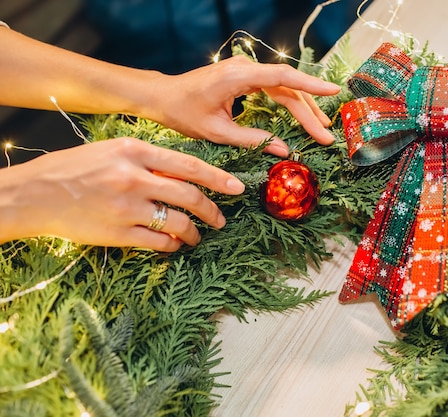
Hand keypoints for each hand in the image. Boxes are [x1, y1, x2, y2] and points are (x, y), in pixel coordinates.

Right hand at [0, 137, 244, 250]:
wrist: (34, 194)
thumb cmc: (74, 169)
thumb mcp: (112, 151)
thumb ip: (148, 160)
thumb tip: (184, 174)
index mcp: (134, 151)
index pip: (189, 165)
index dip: (218, 178)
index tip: (237, 188)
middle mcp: (134, 178)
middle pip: (190, 196)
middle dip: (212, 211)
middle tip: (221, 220)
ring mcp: (127, 207)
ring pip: (178, 223)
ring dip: (195, 233)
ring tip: (198, 237)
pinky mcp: (118, 233)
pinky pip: (158, 243)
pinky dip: (173, 246)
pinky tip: (174, 246)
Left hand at [145, 56, 340, 156]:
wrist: (163, 96)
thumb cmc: (184, 112)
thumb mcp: (218, 132)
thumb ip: (253, 140)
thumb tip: (284, 150)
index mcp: (239, 76)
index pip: (283, 78)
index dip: (311, 86)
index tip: (333, 92)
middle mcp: (245, 67)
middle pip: (288, 87)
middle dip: (309, 112)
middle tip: (325, 135)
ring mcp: (246, 69)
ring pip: (284, 87)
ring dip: (303, 107)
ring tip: (320, 128)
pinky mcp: (245, 75)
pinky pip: (274, 87)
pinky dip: (290, 101)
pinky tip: (302, 115)